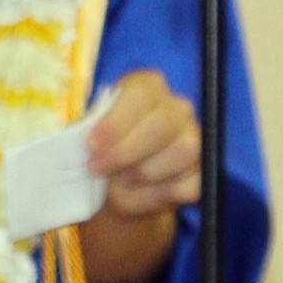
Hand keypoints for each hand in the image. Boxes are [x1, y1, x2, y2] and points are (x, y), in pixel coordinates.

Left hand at [86, 70, 200, 218]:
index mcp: (146, 86)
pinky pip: (189, 185)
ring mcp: (194, 138)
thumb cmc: (101, 148)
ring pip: (182, 152)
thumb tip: (80, 137)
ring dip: (145, 173)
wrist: (115, 185)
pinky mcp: (203, 172)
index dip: (116, 122)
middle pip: (162, 125)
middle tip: (97, 168)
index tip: (92, 145)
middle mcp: (177, 107)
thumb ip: (87, 131)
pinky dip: (159, 196)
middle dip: (126, 152)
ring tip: (119, 181)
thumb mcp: (88, 134)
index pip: (140, 96)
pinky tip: (138, 195)